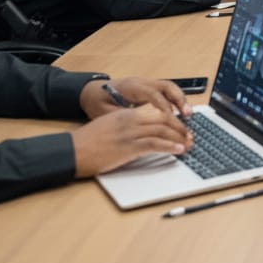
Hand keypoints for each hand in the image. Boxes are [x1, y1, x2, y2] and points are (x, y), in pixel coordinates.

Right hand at [71, 103, 192, 176]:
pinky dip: (169, 146)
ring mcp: (130, 133)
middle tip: (190, 135)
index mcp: (127, 114)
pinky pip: (154, 144)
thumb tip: (141, 130)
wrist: (72, 151)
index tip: (181, 125)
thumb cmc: (87, 142)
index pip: (156, 112)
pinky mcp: (128, 147)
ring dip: (179, 137)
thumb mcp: (109, 125)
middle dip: (180, 128)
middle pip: (163, 120)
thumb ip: (126, 124)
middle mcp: (131, 120)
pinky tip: (178, 149)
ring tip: (189, 143)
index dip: (172, 118)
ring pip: (162, 130)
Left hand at [79, 78, 190, 119]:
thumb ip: (122, 118)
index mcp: (131, 87)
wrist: (91, 91)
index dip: (163, 106)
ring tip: (188, 114)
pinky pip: (166, 92)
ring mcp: (147, 84)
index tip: (170, 118)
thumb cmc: (97, 102)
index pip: (153, 94)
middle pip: (167, 87)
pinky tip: (179, 112)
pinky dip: (175, 100)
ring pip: (169, 87)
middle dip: (179, 100)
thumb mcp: (105, 113)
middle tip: (187, 114)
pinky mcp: (148, 89)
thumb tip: (137, 128)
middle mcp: (142, 82)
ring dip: (180, 99)